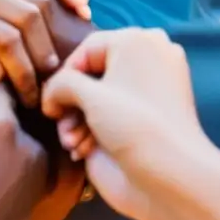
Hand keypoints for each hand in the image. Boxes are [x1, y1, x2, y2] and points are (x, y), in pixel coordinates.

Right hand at [41, 29, 208, 219]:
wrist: (169, 178)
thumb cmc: (133, 125)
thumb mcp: (90, 94)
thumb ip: (61, 83)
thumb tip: (50, 95)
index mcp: (138, 42)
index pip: (87, 48)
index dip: (65, 73)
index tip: (51, 99)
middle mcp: (144, 62)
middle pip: (89, 74)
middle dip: (70, 101)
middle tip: (60, 121)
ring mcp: (142, 93)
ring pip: (93, 98)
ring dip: (75, 121)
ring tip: (74, 142)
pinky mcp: (138, 121)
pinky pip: (105, 116)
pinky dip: (89, 132)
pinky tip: (83, 151)